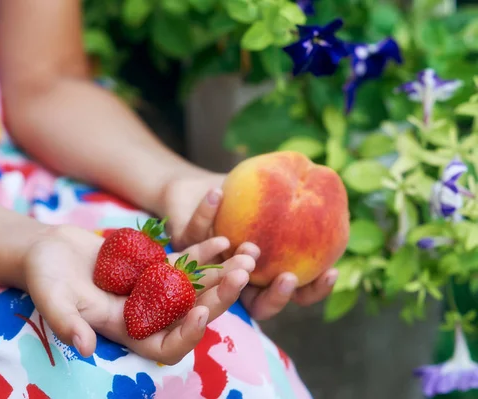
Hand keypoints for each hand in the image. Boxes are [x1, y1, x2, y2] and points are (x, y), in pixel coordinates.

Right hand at [21, 225, 254, 364]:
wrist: (47, 250)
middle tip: (240, 278)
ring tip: (245, 258)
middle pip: (190, 314)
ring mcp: (152, 289)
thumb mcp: (50, 298)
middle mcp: (145, 313)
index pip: (165, 346)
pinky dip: (203, 253)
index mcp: (125, 330)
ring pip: (194, 288)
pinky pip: (185, 263)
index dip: (185, 336)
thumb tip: (85, 348)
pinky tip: (222, 242)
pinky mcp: (153, 266)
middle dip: (218, 299)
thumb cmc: (44, 277)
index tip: (200, 314)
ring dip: (219, 275)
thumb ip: (66, 322)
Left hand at [159, 172, 338, 319]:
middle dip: (275, 297)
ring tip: (249, 247)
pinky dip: (205, 213)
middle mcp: (236, 283)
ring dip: (236, 267)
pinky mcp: (179, 254)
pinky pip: (193, 235)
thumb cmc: (245, 200)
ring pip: (220, 283)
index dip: (313, 291)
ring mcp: (207, 274)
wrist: (200, 191)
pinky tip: (216, 193)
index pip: (292, 293)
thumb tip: (337, 198)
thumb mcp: (273, 198)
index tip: (330, 272)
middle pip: (258, 305)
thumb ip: (297, 203)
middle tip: (287, 277)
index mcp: (263, 276)